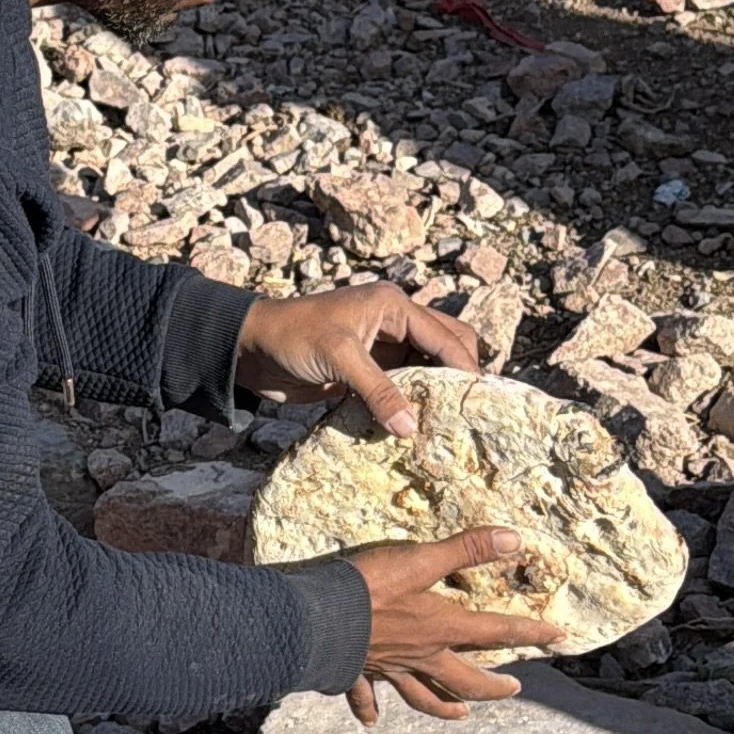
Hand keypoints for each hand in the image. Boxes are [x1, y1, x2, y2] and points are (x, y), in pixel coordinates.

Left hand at [236, 280, 480, 438]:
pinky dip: (411, 403)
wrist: (251, 349)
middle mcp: (394, 323)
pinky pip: (402, 386)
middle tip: (470, 412)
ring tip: (451, 424)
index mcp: (393, 305)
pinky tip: (418, 426)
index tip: (482, 401)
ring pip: (426, 367)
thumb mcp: (339, 358)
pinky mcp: (367, 371)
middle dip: (459, 374)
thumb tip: (410, 428)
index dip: (464, 368)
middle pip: (446, 345)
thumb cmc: (293, 337)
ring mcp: (382, 348)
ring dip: (435, 391)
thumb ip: (377, 390)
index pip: (444, 336)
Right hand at [344, 524, 557, 726]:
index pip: (496, 632)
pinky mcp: (357, 673)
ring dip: (445, 707)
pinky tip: (372, 722)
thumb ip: (467, 549)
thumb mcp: (421, 559)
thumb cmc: (369, 587)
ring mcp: (390, 669)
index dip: (530, 632)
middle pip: (466, 679)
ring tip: (463, 715)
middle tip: (514, 688)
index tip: (557, 637)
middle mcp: (421, 656)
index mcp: (440, 628)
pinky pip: (367, 698)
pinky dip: (370, 710)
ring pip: (424, 696)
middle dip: (493, 686)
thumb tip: (515, 539)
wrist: (316, 618)